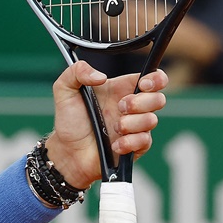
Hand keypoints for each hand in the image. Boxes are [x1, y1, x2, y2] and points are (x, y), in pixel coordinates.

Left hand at [45, 61, 168, 188]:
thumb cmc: (70, 120)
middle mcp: (132, 107)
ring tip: (114, 127)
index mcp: (120, 89)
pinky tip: (114, 143)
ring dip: (131, 123)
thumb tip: (100, 76)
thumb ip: (77, 71)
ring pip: (152, 120)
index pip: (152, 78)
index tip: (143, 84)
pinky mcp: (136, 146)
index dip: (155, 79)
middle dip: (141, 102)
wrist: (68, 151)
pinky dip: (128, 142)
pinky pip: (145, 141)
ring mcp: (135, 127)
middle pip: (159, 99)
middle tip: (121, 107)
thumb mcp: (64, 89)